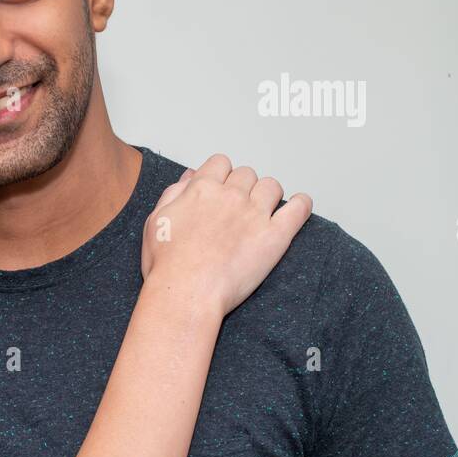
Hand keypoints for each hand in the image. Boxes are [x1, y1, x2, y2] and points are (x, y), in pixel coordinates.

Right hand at [140, 153, 312, 317]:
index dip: (220, 175)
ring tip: (261, 211)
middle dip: (242, 186)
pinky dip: (301, 204)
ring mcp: (255, 214)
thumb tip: (190, 176)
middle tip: (237, 207)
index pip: (221, 163)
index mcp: (201, 189)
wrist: (186, 293)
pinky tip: (299, 206)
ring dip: (267, 194)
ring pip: (272, 186)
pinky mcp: (274, 236)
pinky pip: (298, 209)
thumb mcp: (156, 220)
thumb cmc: (167, 264)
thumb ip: (174, 193)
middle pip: (247, 174)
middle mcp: (230, 196)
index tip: (220, 188)